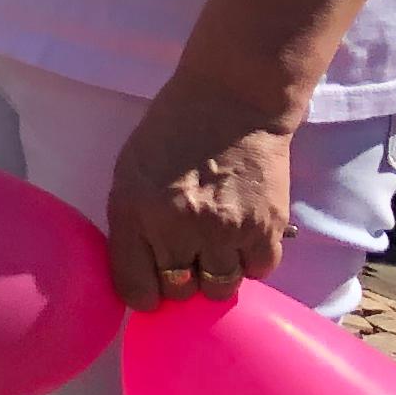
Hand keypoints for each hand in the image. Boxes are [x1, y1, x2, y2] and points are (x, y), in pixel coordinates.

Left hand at [105, 75, 298, 309]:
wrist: (232, 100)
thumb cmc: (171, 130)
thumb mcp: (130, 171)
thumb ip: (131, 221)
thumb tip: (141, 269)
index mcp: (135, 211)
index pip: (135, 287)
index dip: (143, 294)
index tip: (150, 288)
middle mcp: (178, 228)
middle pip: (180, 291)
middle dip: (180, 281)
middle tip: (185, 259)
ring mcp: (225, 230)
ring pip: (220, 287)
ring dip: (216, 274)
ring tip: (215, 248)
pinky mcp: (265, 227)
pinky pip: (258, 270)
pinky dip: (250, 261)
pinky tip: (242, 238)